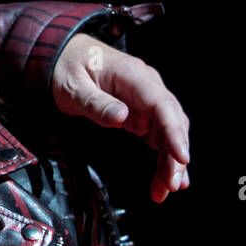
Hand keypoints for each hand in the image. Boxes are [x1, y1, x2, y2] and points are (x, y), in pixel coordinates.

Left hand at [52, 33, 189, 202]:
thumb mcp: (72, 86)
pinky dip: (163, 156)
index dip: (174, 132)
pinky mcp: (141, 111)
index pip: (161, 105)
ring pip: (169, 132)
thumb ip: (95, 103)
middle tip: (171, 184)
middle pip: (171, 122)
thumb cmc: (66, 68)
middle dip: (175, 155)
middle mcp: (146, 86)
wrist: (63, 56)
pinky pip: (158, 135)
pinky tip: (165, 177)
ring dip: (171, 161)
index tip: (182, 156)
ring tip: (167, 189)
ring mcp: (146, 99)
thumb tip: (121, 117)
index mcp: (133, 76)